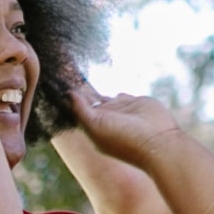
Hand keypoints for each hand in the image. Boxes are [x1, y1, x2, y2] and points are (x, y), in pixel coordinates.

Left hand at [60, 74, 186, 164]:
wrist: (158, 141)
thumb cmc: (125, 139)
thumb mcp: (96, 126)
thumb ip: (81, 109)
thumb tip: (69, 94)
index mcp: (93, 128)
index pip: (76, 110)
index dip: (68, 97)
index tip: (54, 81)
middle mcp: (105, 120)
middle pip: (87, 102)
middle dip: (78, 90)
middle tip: (62, 72)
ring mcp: (120, 112)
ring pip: (103, 97)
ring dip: (93, 90)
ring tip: (77, 75)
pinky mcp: (135, 103)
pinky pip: (121, 95)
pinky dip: (116, 92)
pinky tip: (107, 88)